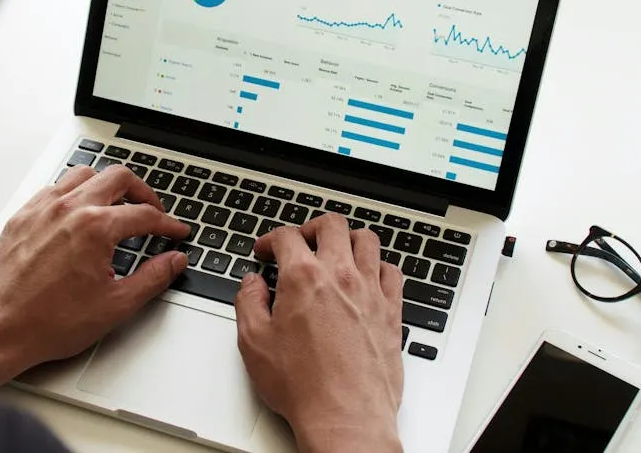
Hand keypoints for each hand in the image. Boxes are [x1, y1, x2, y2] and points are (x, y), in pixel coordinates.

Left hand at [0, 165, 189, 387]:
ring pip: (83, 175)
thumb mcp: (116, 305)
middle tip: (152, 210)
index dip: (167, 224)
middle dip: (143, 192)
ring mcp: (42, 210)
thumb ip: (153, 278)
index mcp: (96, 228)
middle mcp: (69, 210)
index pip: (144, 214)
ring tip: (116, 204)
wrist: (0, 331)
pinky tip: (76, 212)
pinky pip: (52, 189)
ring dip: (105, 185)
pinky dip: (72, 194)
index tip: (175, 232)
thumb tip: (174, 261)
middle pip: (118, 177)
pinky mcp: (21, 218)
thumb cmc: (50, 322)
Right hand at [234, 214, 403, 452]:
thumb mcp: (254, 343)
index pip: (287, 237)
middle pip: (332, 225)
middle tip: (301, 242)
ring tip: (337, 251)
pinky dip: (379, 266)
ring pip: (367, 240)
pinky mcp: (392, 311)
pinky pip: (392, 271)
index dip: (270, 239)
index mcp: (303, 278)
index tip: (266, 251)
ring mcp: (370, 291)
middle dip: (311, 228)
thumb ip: (248, 303)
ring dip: (348, 239)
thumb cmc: (303, 386)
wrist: (345, 416)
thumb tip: (252, 284)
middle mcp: (341, 276)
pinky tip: (369, 277)